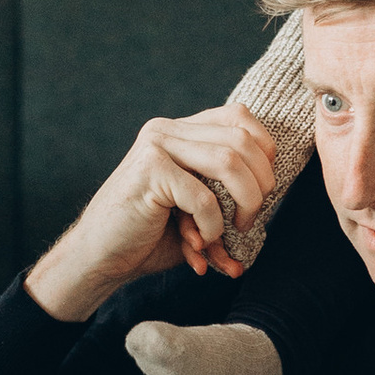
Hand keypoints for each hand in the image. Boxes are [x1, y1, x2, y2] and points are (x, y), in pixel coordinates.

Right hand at [24, 106, 278, 324]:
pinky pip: (204, 196)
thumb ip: (228, 190)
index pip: (240, 117)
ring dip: (243, 203)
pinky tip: (200, 243)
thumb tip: (275, 191)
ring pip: (229, 162)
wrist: (99, 257)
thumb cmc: (150, 237)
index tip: (264, 190)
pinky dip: (212, 225)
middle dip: (260, 185)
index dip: (265, 151)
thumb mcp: (197, 207)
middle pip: (242, 140)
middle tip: (248, 219)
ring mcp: (155, 146)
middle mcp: (167, 130)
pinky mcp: (149, 171)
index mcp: (180, 130)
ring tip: (234, 230)